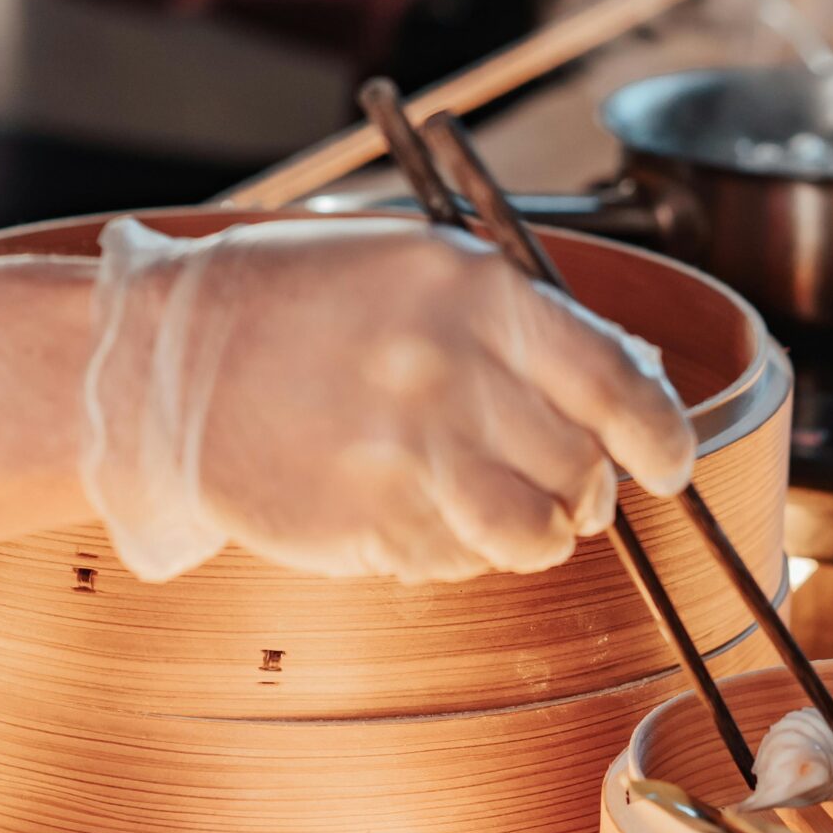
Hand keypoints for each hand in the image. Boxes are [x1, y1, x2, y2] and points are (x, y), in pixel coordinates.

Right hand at [80, 217, 696, 581]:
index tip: (667, 462)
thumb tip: (639, 390)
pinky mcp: (363, 525)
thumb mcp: (422, 269)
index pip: (617, 386)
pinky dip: (455, 550)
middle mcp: (448, 375)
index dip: (661, 438)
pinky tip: (410, 506)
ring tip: (501, 512)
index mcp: (473, 293)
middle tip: (556, 481)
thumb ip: (529, 325)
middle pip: (582, 470)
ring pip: (532, 536)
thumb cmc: (305, 303)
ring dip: (534, 534)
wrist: (165, 361)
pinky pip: (455, 563)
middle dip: (584, 487)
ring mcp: (404, 458)